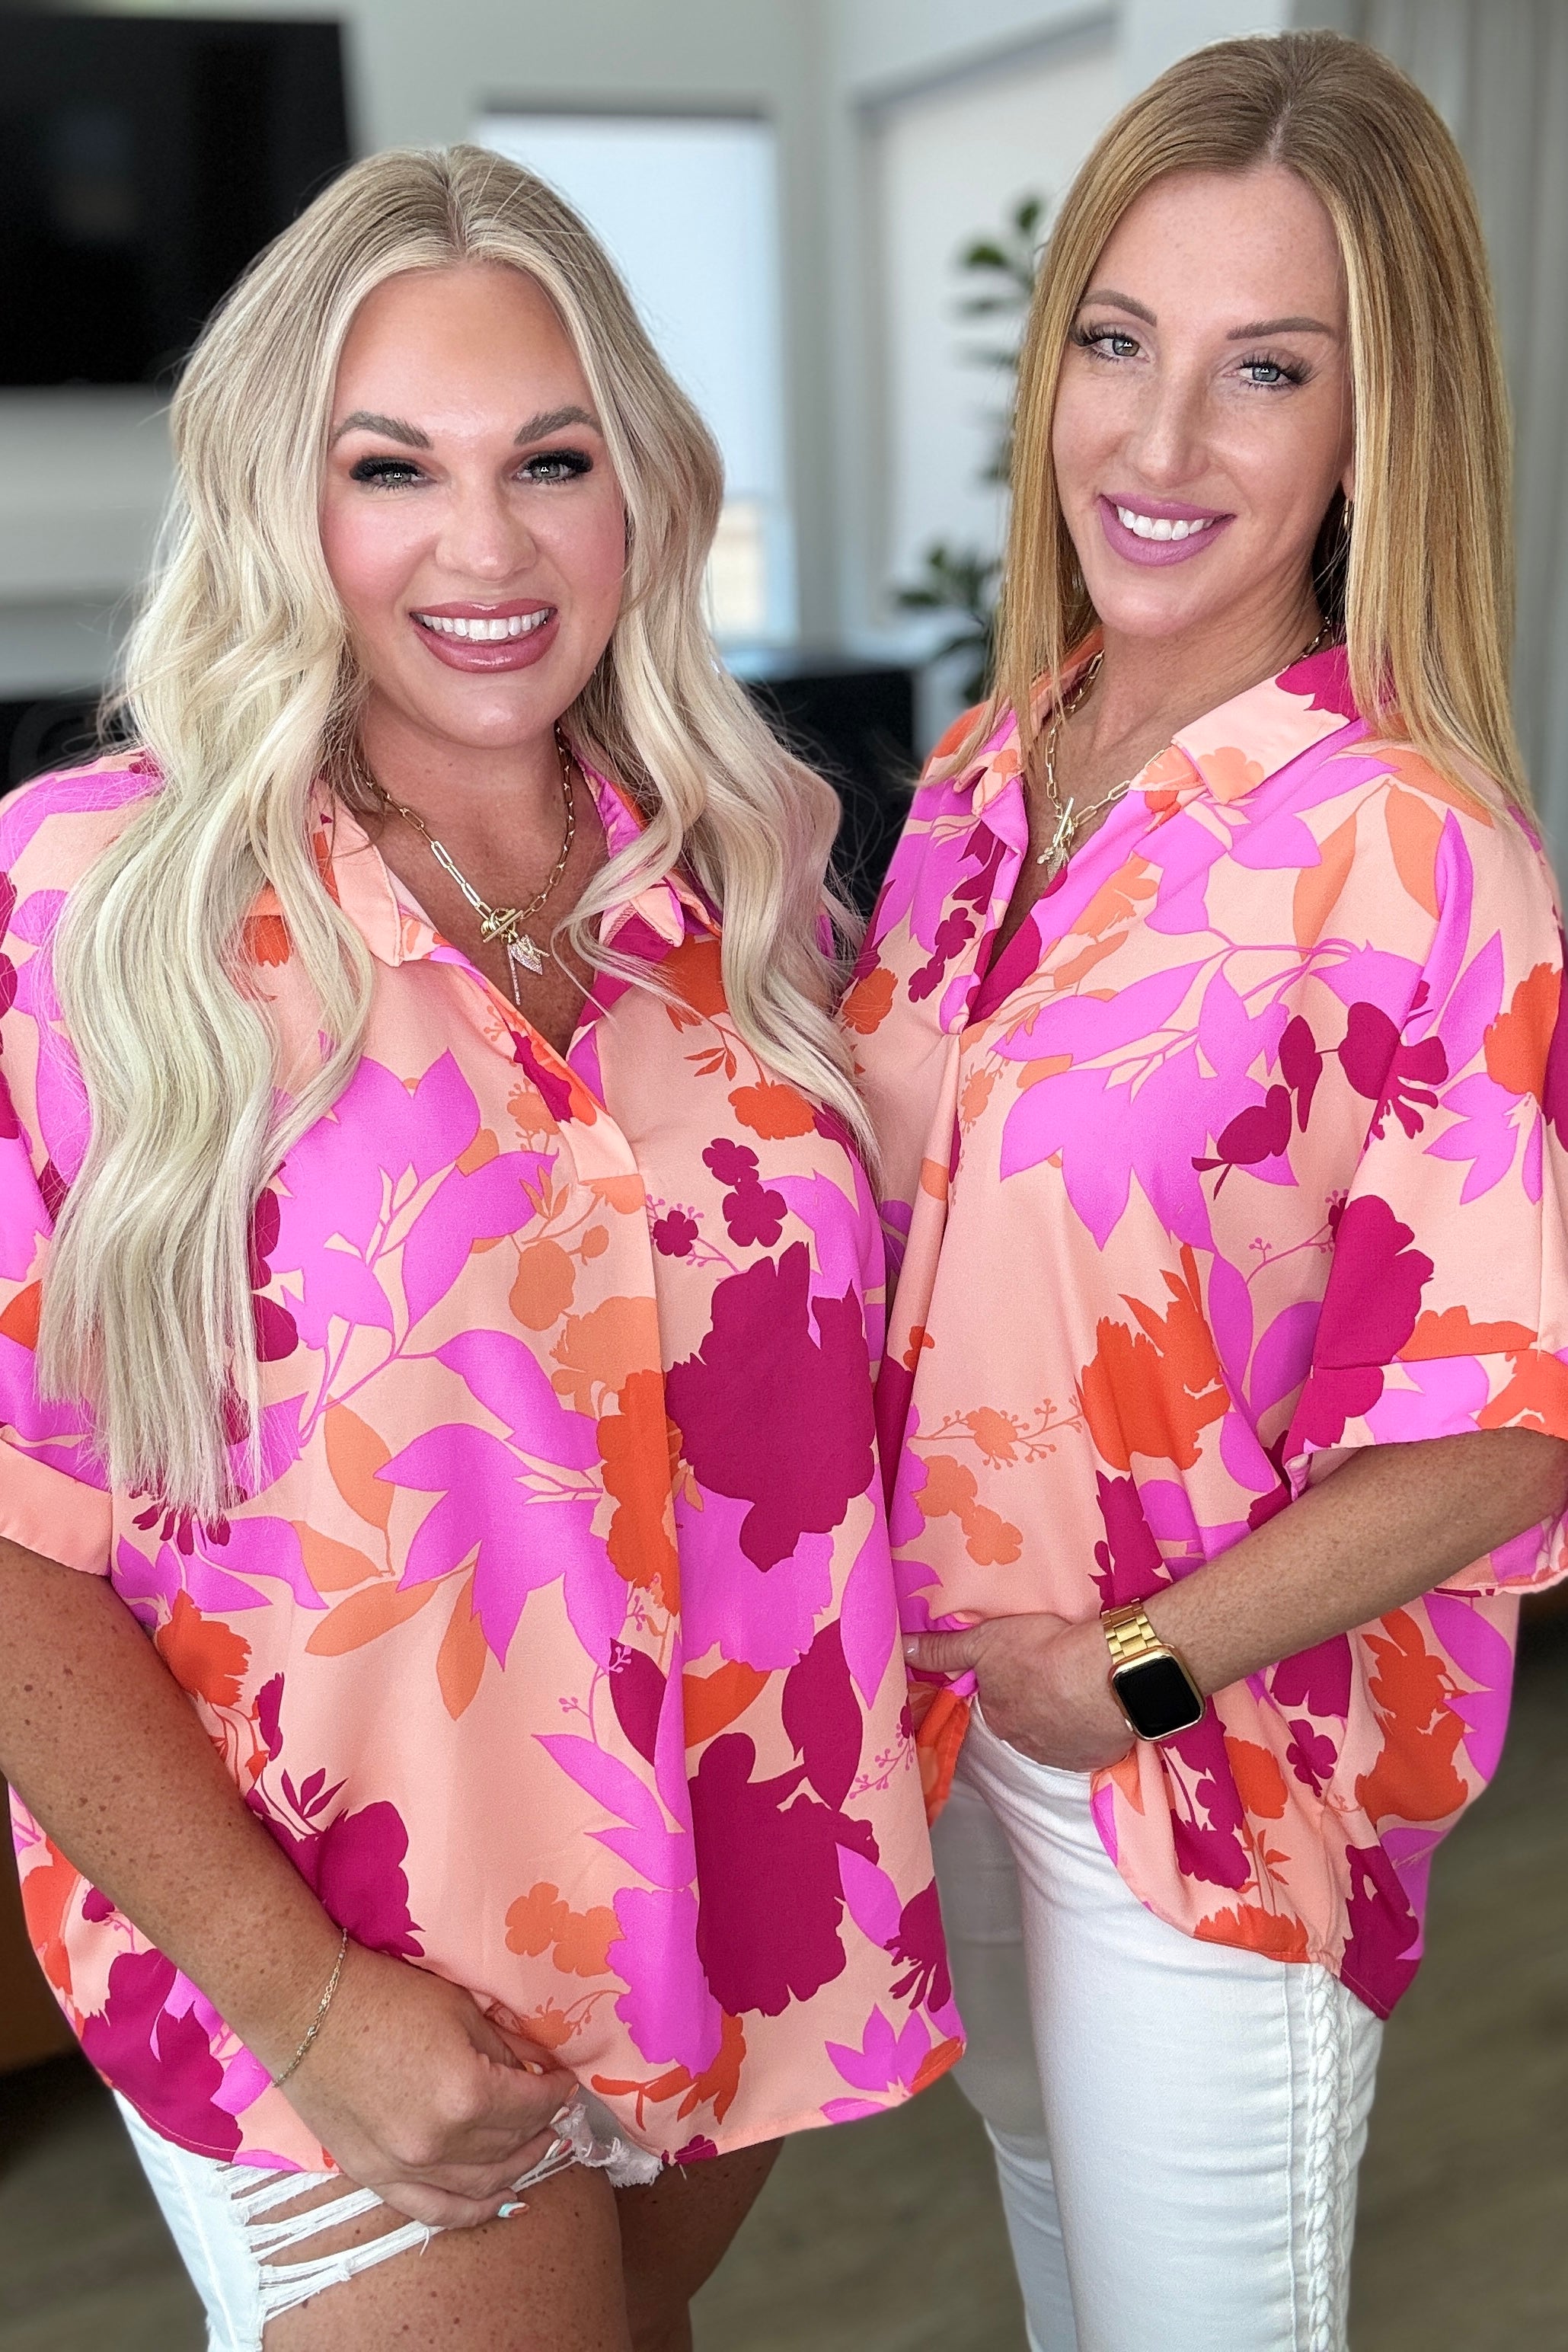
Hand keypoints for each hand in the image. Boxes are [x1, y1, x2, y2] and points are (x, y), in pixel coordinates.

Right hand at [270, 1943, 580, 2229]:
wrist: (306, 2010)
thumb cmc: (386, 1997)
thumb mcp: (462, 2010)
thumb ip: (506, 2049)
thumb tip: (538, 2073)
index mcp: (468, 2094)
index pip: (533, 2104)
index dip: (557, 2093)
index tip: (567, 2083)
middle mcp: (441, 2144)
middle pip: (510, 2144)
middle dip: (541, 2127)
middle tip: (554, 2112)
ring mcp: (405, 2168)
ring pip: (481, 2184)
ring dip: (517, 2167)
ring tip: (536, 2148)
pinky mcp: (375, 2178)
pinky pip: (434, 2211)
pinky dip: (473, 2211)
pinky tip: (500, 2201)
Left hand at [905, 1613, 1134, 1771]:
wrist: (1106, 1674)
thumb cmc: (1042, 1651)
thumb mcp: (984, 1641)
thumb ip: (943, 1650)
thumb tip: (902, 1649)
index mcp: (996, 1718)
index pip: (994, 1705)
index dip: (1006, 1688)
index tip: (1022, 1672)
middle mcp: (1023, 1744)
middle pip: (1023, 1724)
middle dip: (1033, 1706)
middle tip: (1050, 1677)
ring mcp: (1062, 1755)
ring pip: (1055, 1736)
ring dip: (1062, 1718)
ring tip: (1077, 1689)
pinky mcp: (1095, 1757)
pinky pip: (1088, 1745)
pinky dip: (1089, 1730)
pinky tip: (1097, 1707)